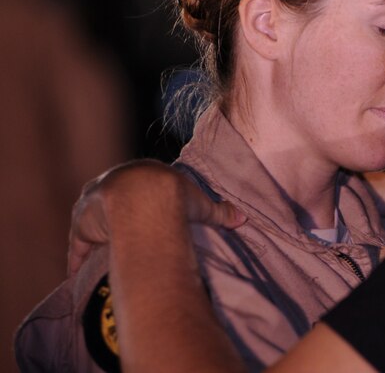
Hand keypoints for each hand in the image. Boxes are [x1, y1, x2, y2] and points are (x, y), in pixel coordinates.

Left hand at [67, 159, 244, 275]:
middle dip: (116, 214)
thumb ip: (219, 211)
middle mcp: (114, 181)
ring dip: (97, 234)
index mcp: (143, 172)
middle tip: (125, 234)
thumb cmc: (175, 198)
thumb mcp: (201, 204)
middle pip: (113, 199)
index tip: (148, 213)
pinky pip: (79, 243)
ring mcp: (95, 202)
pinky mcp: (82, 224)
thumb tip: (243, 218)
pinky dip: (80, 258)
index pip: (140, 185)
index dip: (144, 200)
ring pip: (94, 220)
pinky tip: (80, 274)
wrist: (144, 202)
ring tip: (104, 254)